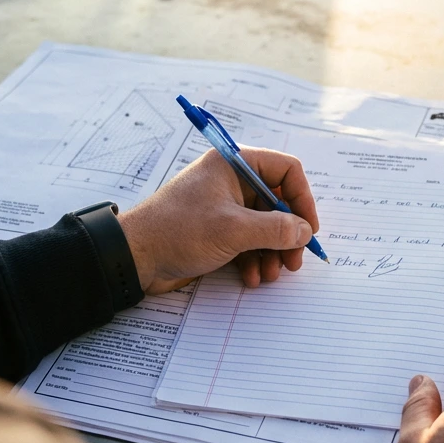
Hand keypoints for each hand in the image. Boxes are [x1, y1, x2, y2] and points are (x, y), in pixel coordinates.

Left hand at [118, 147, 319, 294]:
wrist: (135, 257)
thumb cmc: (178, 231)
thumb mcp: (233, 229)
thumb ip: (276, 230)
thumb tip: (304, 231)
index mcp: (234, 164)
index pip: (286, 170)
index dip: (302, 199)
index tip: (308, 228)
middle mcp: (232, 181)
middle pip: (278, 203)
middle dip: (287, 234)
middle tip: (293, 261)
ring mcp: (225, 207)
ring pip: (265, 226)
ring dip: (272, 252)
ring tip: (270, 274)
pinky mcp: (218, 231)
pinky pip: (249, 242)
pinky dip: (254, 259)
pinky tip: (251, 277)